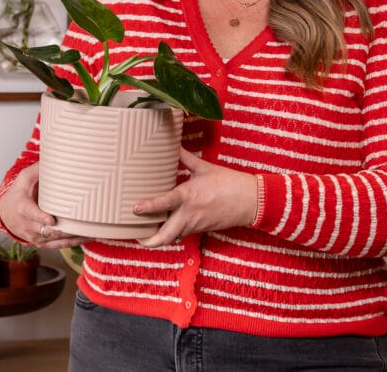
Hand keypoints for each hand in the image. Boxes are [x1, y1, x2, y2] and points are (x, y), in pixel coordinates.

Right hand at [0, 163, 89, 248]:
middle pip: (48, 231)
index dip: (41, 218)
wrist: (8, 214)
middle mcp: (29, 225)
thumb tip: (55, 157)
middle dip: (66, 229)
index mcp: (24, 208)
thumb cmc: (19, 194)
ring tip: (92, 231)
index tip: (51, 219)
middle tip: (84, 225)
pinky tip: (86, 237)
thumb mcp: (24, 178)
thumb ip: (38, 170)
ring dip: (74, 237)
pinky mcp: (42, 242)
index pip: (32, 215)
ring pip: (56, 240)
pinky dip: (72, 242)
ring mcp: (35, 236)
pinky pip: (58, 245)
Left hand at [135, 148, 258, 247]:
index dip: (149, 207)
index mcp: (189, 195)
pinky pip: (182, 233)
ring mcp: (195, 224)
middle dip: (150, 240)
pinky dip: (172, 232)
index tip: (135, 208)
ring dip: (160, 235)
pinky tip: (165, 226)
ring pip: (173, 236)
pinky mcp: (201, 229)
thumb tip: (173, 144)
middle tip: (137, 236)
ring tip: (144, 230)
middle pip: (166, 235)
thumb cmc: (228, 183)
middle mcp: (189, 213)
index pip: (165, 202)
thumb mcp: (205, 168)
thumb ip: (185, 158)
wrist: (250, 201)